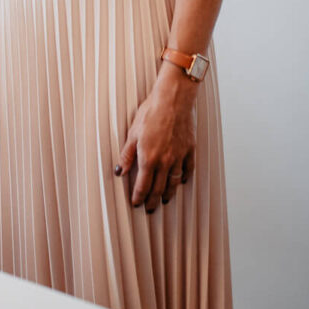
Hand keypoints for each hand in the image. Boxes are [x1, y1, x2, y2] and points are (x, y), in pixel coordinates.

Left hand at [115, 75, 197, 212]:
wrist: (173, 99)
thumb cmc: (151, 112)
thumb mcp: (133, 133)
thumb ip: (127, 155)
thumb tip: (120, 171)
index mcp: (149, 159)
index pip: (143, 186)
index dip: (138, 197)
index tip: (136, 203)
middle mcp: (165, 161)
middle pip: (159, 188)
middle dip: (153, 201)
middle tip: (150, 209)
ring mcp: (179, 156)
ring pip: (174, 182)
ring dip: (168, 194)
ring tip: (165, 200)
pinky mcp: (189, 149)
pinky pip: (188, 169)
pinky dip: (184, 178)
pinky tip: (181, 181)